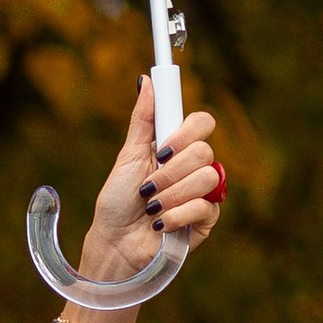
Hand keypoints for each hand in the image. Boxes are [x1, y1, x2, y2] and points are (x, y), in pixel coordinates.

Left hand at [68, 73, 225, 322]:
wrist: (114, 242)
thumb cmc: (118, 201)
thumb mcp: (127, 156)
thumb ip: (142, 119)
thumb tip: (146, 79)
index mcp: (177, 148)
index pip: (203, 123)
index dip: (188, 131)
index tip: (164, 147)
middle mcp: (194, 168)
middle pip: (205, 151)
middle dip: (170, 172)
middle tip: (148, 187)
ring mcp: (203, 193)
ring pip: (207, 178)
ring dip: (171, 194)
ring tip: (151, 207)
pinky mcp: (206, 220)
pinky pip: (205, 207)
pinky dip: (175, 215)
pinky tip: (160, 223)